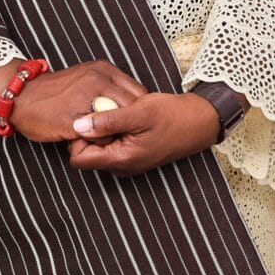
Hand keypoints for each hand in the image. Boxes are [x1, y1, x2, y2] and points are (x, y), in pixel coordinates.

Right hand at [9, 61, 146, 143]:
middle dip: (129, 124)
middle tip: (121, 134)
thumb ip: (109, 86)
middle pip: (132, 109)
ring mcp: (85, 99)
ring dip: (114, 134)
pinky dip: (98, 142)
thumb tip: (134, 103)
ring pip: (118, 124)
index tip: (131, 122)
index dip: (138, 111)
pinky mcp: (73, 119)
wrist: (22, 96)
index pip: (139, 93)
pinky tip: (89, 140)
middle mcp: (97, 80)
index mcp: (104, 70)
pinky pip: (99, 136)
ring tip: (105, 137)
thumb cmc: (57, 91)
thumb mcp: (87, 76)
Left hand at [65, 93, 221, 176]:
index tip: (89, 116)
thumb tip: (78, 125)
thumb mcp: (138, 113)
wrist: (198, 121)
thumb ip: (107, 121)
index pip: (78, 158)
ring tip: (115, 111)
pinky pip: (109, 143)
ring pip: (97, 147)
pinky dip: (110, 129)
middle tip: (103, 109)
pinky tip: (122, 114)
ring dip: (100, 128)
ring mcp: (125, 161)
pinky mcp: (130, 152)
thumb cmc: (172, 116)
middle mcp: (120, 165)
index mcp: (120, 159)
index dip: (77, 136)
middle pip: (85, 152)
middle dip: (88, 131)